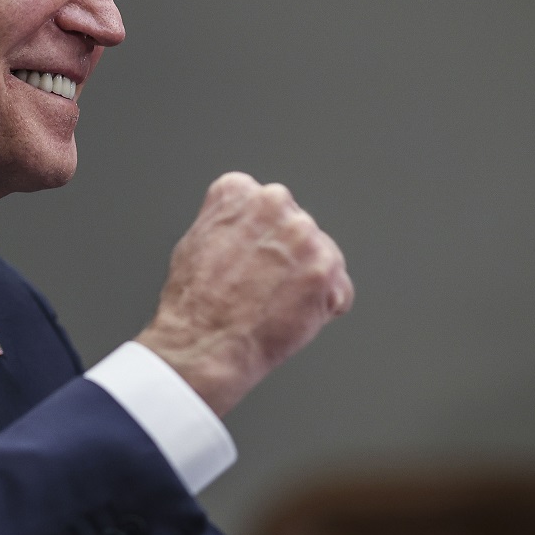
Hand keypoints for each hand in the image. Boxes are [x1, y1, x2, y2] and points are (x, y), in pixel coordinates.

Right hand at [137, 172, 351, 415]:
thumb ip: (228, 221)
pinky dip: (323, 307)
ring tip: (274, 303)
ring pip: (322, 256)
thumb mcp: (195, 239)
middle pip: (297, 228)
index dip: (257, 239)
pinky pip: (339, 289)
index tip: (248, 258)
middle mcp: (274, 203)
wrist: (205, 343)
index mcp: (239, 191)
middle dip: (286, 256)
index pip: (265, 206)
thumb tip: (247, 227)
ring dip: (307, 280)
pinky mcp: (327, 271)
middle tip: (261, 285)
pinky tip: (291, 316)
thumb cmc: (194, 301)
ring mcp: (305, 236)